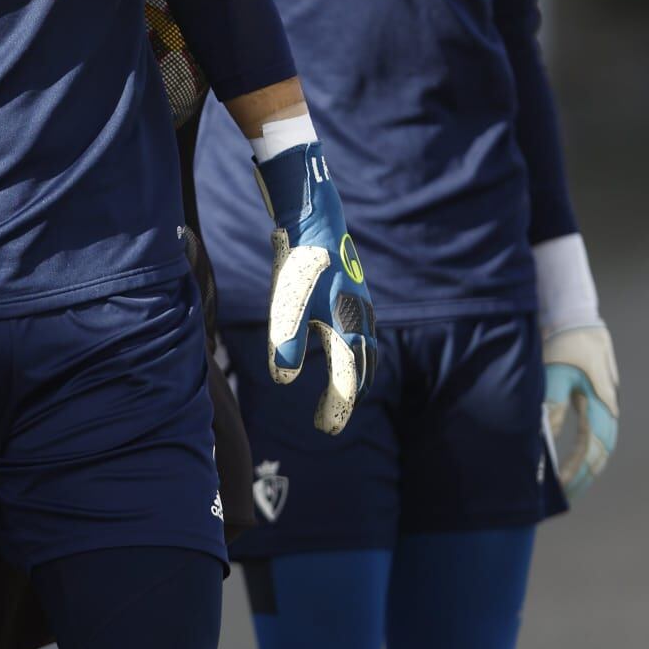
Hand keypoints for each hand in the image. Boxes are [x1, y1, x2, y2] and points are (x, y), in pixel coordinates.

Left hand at [254, 141, 375, 433]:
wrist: (314, 217)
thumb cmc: (300, 261)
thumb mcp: (286, 303)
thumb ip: (286, 343)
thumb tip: (284, 382)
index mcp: (348, 327)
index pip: (347, 381)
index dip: (337, 408)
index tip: (325, 431)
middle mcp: (360, 319)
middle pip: (361, 369)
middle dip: (346, 397)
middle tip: (327, 421)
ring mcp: (359, 305)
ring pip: (364, 350)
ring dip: (353, 374)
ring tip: (339, 391)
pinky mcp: (352, 292)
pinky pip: (359, 331)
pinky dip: (353, 350)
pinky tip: (337, 347)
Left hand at [544, 322, 617, 500]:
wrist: (577, 320)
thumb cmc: (564, 347)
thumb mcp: (554, 378)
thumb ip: (552, 411)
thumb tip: (544, 444)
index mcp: (601, 406)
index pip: (590, 450)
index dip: (575, 472)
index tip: (560, 488)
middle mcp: (608, 410)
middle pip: (600, 453)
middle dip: (583, 477)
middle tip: (565, 498)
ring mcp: (605, 406)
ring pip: (601, 447)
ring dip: (587, 468)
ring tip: (571, 487)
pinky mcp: (597, 402)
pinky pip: (595, 435)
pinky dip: (585, 453)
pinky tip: (573, 463)